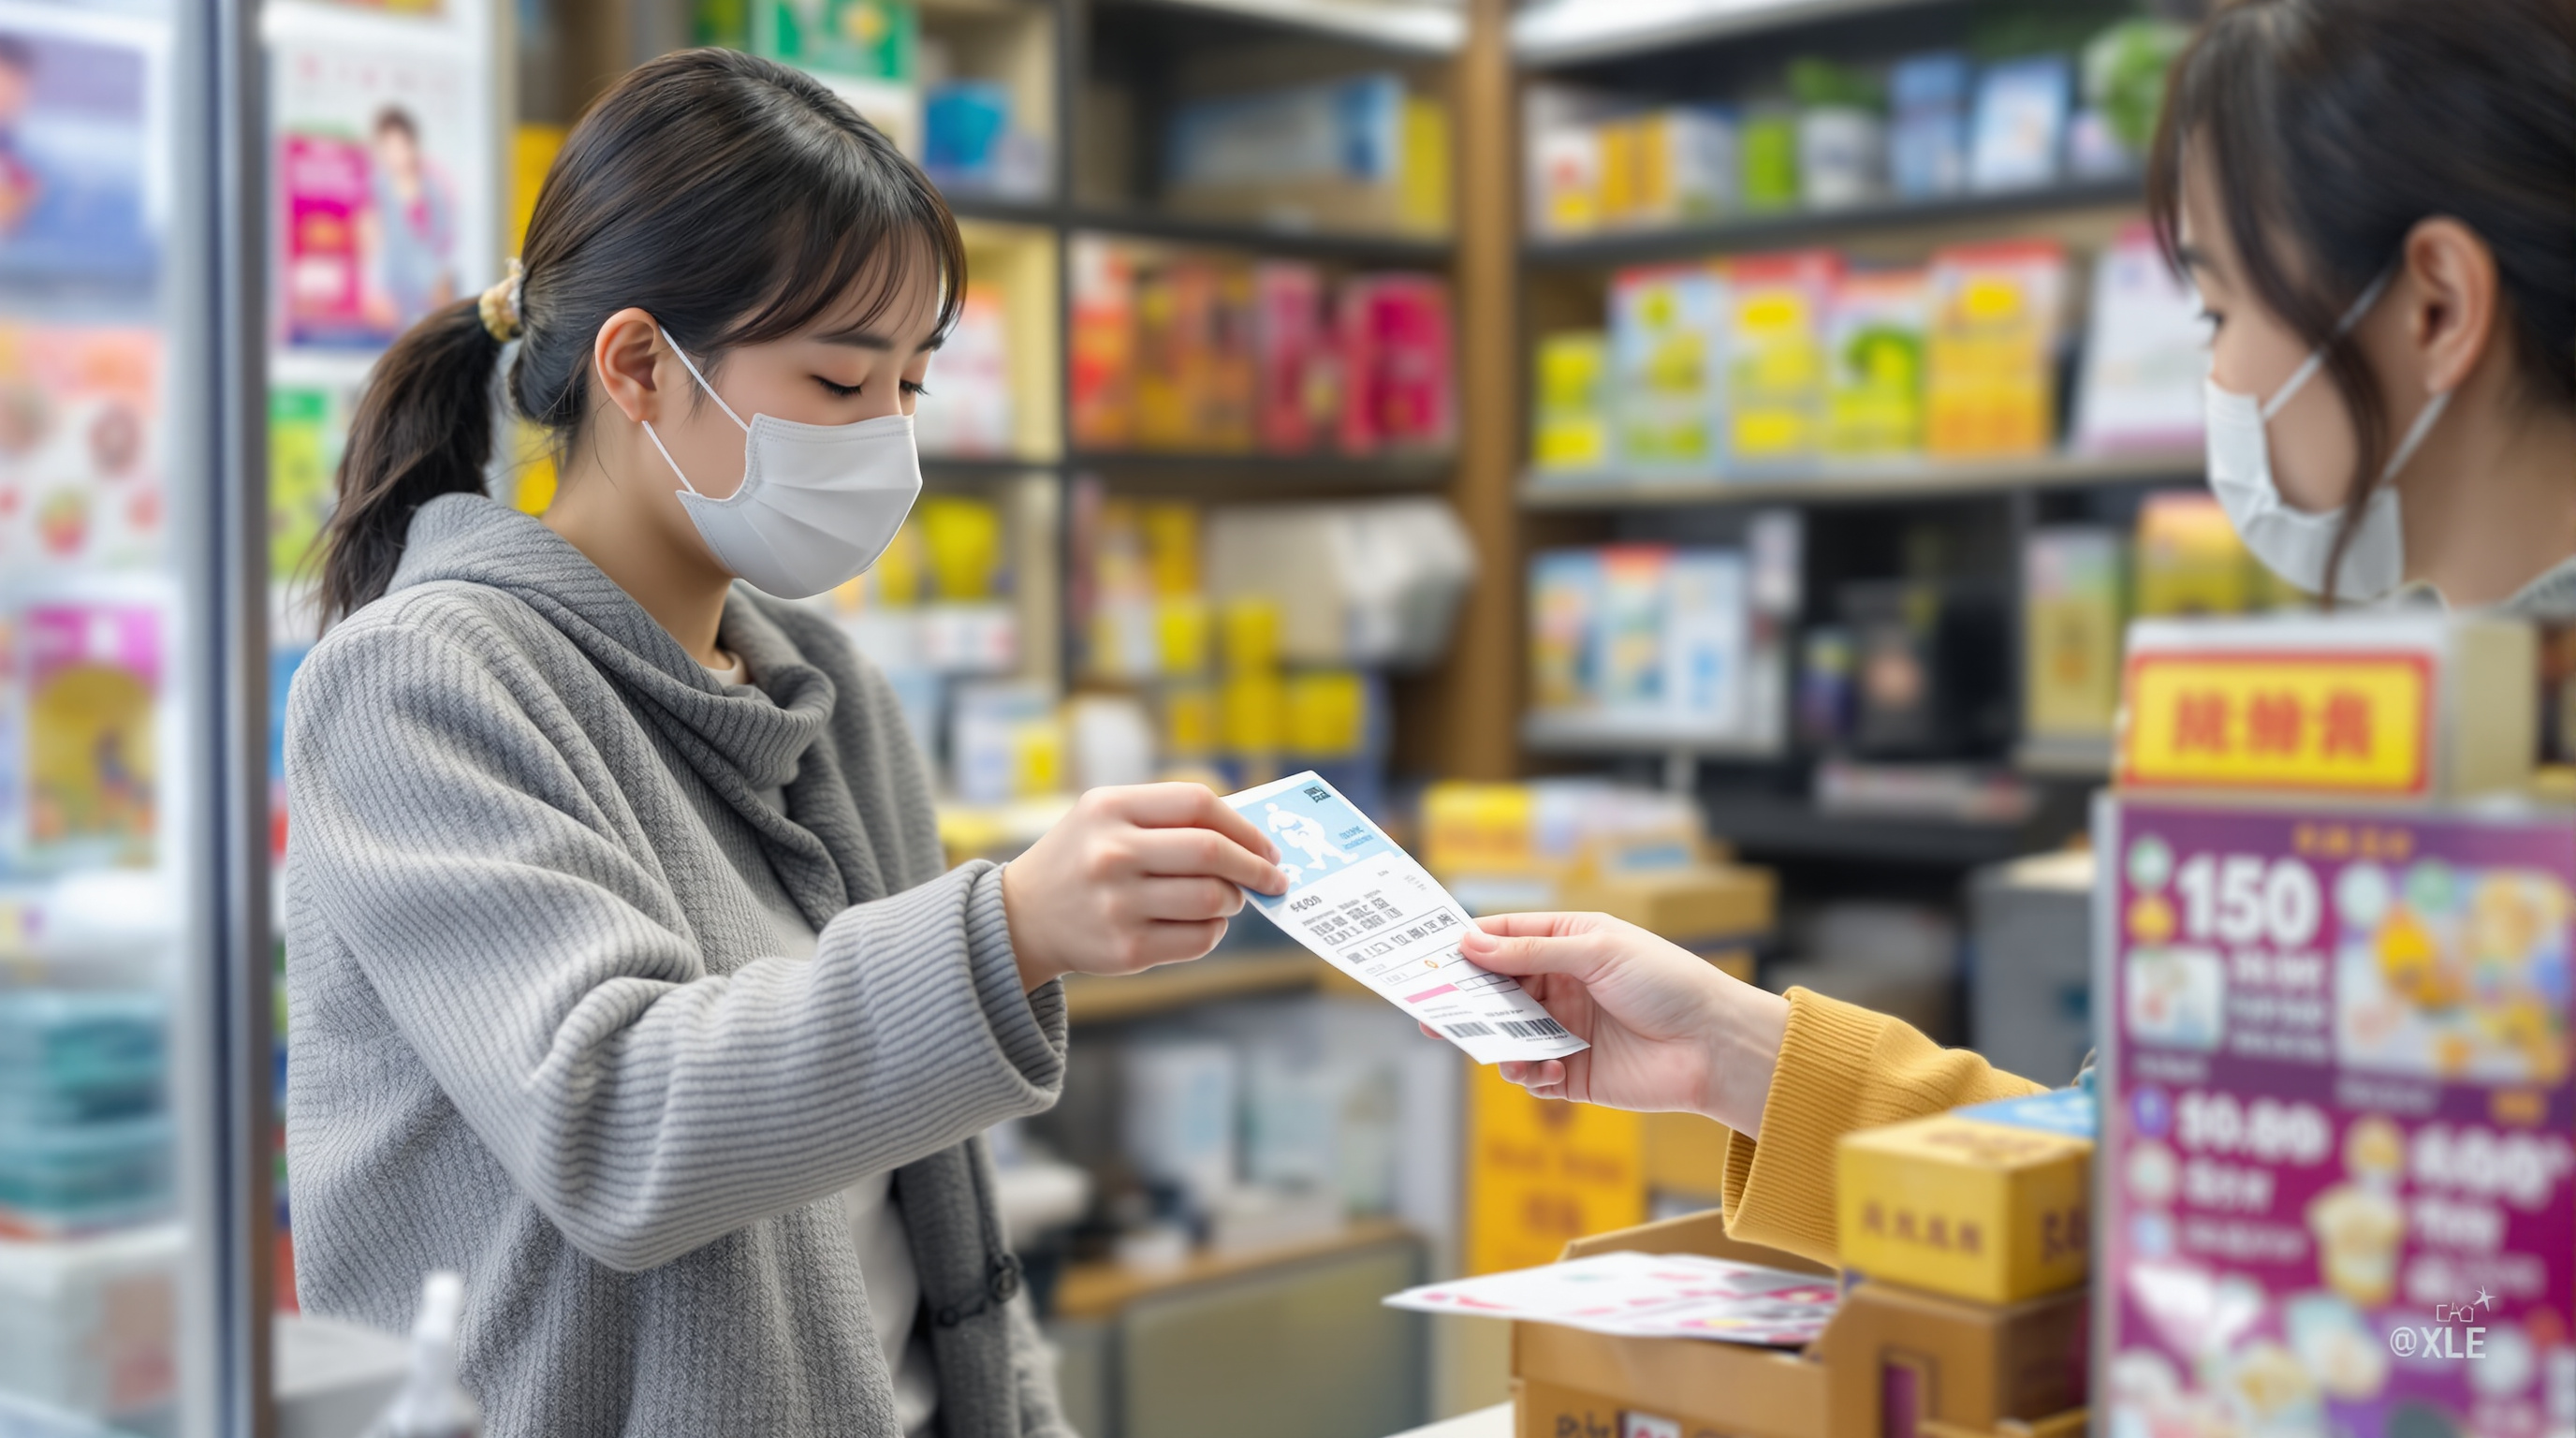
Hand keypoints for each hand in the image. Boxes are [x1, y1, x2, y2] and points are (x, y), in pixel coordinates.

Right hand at [1001, 783, 1286, 990]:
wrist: (1021, 917)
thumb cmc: (1081, 859)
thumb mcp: (1106, 817)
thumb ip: (1167, 818)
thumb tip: (1249, 840)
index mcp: (1109, 809)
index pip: (1198, 804)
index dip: (1243, 826)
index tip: (1267, 846)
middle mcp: (1112, 854)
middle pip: (1212, 852)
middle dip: (1254, 867)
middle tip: (1271, 878)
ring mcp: (1118, 905)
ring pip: (1211, 899)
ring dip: (1233, 900)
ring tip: (1228, 899)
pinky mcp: (1125, 950)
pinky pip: (1197, 939)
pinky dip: (1214, 931)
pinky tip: (1204, 924)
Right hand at [1454, 913, 1788, 1137]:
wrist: (1715, 1047)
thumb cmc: (1669, 983)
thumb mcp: (1597, 952)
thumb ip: (1531, 953)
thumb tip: (1471, 945)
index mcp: (1569, 945)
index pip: (1505, 939)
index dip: (1468, 946)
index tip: (1430, 956)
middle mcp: (1563, 986)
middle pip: (1496, 991)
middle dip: (1466, 1002)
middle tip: (1432, 1015)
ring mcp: (1567, 1031)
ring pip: (1506, 1036)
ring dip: (1499, 1044)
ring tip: (1508, 1053)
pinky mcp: (1575, 1074)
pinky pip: (1531, 1075)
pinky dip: (1528, 1074)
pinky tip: (1547, 1071)